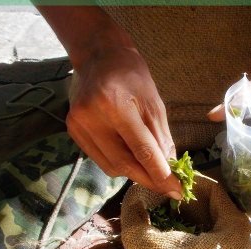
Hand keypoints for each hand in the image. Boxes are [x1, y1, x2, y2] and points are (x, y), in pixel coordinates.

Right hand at [67, 46, 181, 198]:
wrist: (98, 56)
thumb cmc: (131, 76)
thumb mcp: (154, 103)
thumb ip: (161, 138)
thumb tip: (169, 170)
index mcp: (116, 106)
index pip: (141, 150)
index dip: (160, 174)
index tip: (177, 190)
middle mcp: (92, 119)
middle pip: (124, 164)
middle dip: (148, 180)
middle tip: (167, 188)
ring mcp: (78, 126)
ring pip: (111, 167)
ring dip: (134, 173)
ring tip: (149, 169)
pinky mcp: (73, 132)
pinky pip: (100, 159)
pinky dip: (119, 163)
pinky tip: (130, 156)